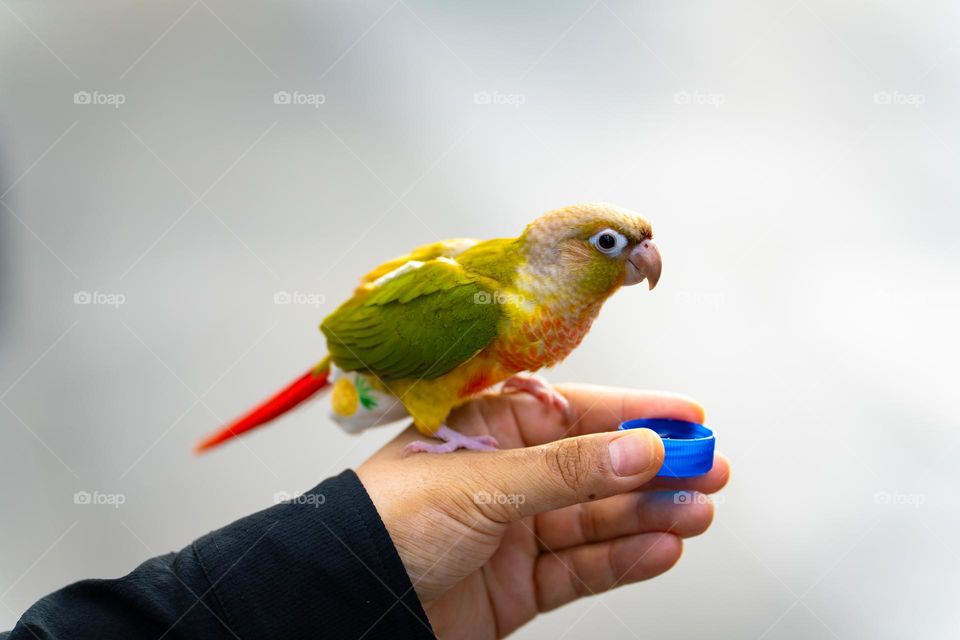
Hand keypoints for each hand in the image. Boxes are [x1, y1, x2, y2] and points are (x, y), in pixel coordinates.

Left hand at [357, 384, 729, 638]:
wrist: (345, 601)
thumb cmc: (383, 522)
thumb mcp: (479, 482)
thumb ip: (564, 470)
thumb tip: (635, 447)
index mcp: (488, 430)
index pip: (575, 413)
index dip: (634, 413)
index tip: (686, 418)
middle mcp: (507, 477)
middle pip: (596, 467)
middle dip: (654, 468)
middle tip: (707, 469)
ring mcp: (516, 532)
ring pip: (598, 519)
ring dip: (649, 515)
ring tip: (696, 512)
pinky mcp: (519, 585)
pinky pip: (583, 568)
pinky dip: (624, 560)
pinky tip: (660, 548)